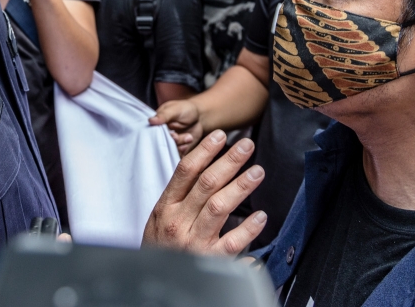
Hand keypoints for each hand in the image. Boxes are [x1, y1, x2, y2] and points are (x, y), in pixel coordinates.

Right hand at [142, 131, 266, 253]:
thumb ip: (180, 194)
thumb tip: (204, 166)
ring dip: (240, 187)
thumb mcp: (160, 216)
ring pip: (219, 207)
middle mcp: (179, 221)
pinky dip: (247, 229)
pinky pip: (231, 242)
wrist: (153, 279)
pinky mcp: (208, 259)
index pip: (185, 172)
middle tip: (246, 146)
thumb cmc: (159, 245)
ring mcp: (193, 240)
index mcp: (166, 206)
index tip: (219, 135)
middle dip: (228, 161)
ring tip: (257, 171)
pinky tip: (261, 217)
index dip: (204, 151)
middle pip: (206, 184)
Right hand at [150, 98, 202, 153]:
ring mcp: (170, 142)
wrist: (200, 117)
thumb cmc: (185, 109)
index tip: (168, 133)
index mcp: (156, 125)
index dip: (158, 135)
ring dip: (179, 144)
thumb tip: (150, 121)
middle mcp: (162, 135)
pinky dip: (184, 149)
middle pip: (161, 143)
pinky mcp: (178, 148)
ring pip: (170, 149)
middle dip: (170, 141)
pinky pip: (178, 153)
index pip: (152, 133)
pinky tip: (189, 141)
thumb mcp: (174, 109)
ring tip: (188, 137)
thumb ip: (164, 116)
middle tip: (176, 136)